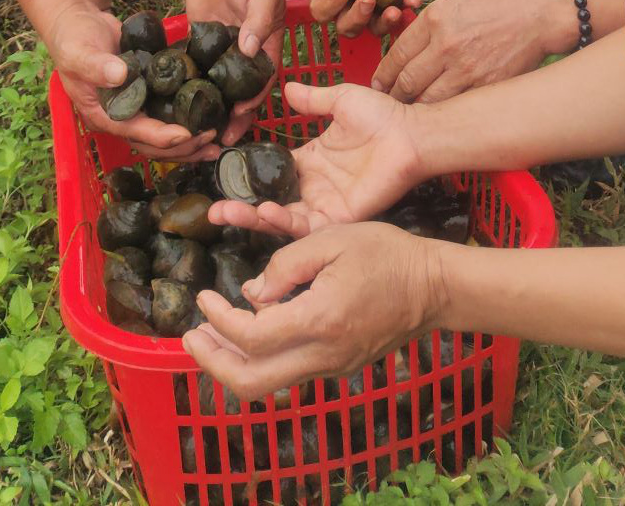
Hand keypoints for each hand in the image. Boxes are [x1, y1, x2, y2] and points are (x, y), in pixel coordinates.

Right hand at [44, 0, 213, 159]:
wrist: (79, 22)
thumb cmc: (74, 38)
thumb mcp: (79, 51)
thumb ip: (96, 65)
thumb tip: (121, 74)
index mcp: (102, 114)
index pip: (134, 133)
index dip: (161, 136)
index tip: (187, 134)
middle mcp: (120, 116)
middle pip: (152, 144)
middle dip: (183, 147)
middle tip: (212, 142)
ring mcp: (134, 106)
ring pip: (163, 133)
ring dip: (189, 140)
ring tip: (216, 141)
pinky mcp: (146, 92)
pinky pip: (167, 111)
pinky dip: (187, 115)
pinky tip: (210, 115)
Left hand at [184, 224, 444, 399]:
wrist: (434, 287)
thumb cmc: (386, 253)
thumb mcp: (331, 239)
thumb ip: (285, 263)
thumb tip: (252, 292)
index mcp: (319, 321)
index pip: (251, 336)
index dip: (218, 321)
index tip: (203, 298)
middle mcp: (323, 355)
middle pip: (251, 383)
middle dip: (212, 363)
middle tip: (190, 336)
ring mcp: (332, 367)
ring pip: (268, 385)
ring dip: (231, 365)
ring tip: (210, 336)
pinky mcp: (339, 367)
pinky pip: (289, 374)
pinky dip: (258, 361)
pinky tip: (250, 333)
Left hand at [185, 0, 285, 143]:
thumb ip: (258, 19)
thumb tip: (249, 50)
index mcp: (266, 44)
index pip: (261, 82)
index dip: (252, 103)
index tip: (238, 119)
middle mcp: (244, 52)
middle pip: (238, 92)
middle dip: (230, 117)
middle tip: (215, 140)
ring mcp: (221, 47)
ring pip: (215, 84)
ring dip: (207, 107)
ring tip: (193, 130)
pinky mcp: (199, 39)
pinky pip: (193, 66)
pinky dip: (186, 84)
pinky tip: (173, 102)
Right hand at [208, 79, 423, 238]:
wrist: (410, 133)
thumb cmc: (381, 115)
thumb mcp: (340, 100)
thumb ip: (312, 99)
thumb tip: (284, 87)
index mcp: (311, 160)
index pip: (272, 173)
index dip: (248, 178)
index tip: (221, 178)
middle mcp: (314, 186)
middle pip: (270, 202)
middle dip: (241, 208)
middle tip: (213, 210)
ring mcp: (326, 204)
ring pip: (282, 219)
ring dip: (255, 218)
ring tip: (228, 212)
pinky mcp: (340, 217)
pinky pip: (307, 225)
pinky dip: (285, 222)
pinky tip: (266, 212)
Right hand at [293, 0, 421, 38]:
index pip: (323, 12)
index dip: (334, 4)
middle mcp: (346, 5)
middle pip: (348, 27)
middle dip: (358, 18)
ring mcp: (371, 3)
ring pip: (374, 27)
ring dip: (385, 23)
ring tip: (393, 11)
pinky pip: (400, 7)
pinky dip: (408, 5)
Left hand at [371, 0, 575, 102]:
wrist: (540, 12)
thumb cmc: (498, 3)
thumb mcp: (455, 1)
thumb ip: (429, 25)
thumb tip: (408, 49)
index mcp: (434, 19)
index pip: (397, 54)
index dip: (383, 73)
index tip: (378, 83)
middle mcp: (445, 45)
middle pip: (406, 82)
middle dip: (393, 96)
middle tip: (388, 104)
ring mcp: (466, 69)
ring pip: (427, 101)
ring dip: (415, 110)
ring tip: (409, 115)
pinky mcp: (486, 86)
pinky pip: (455, 107)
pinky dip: (443, 114)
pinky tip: (438, 117)